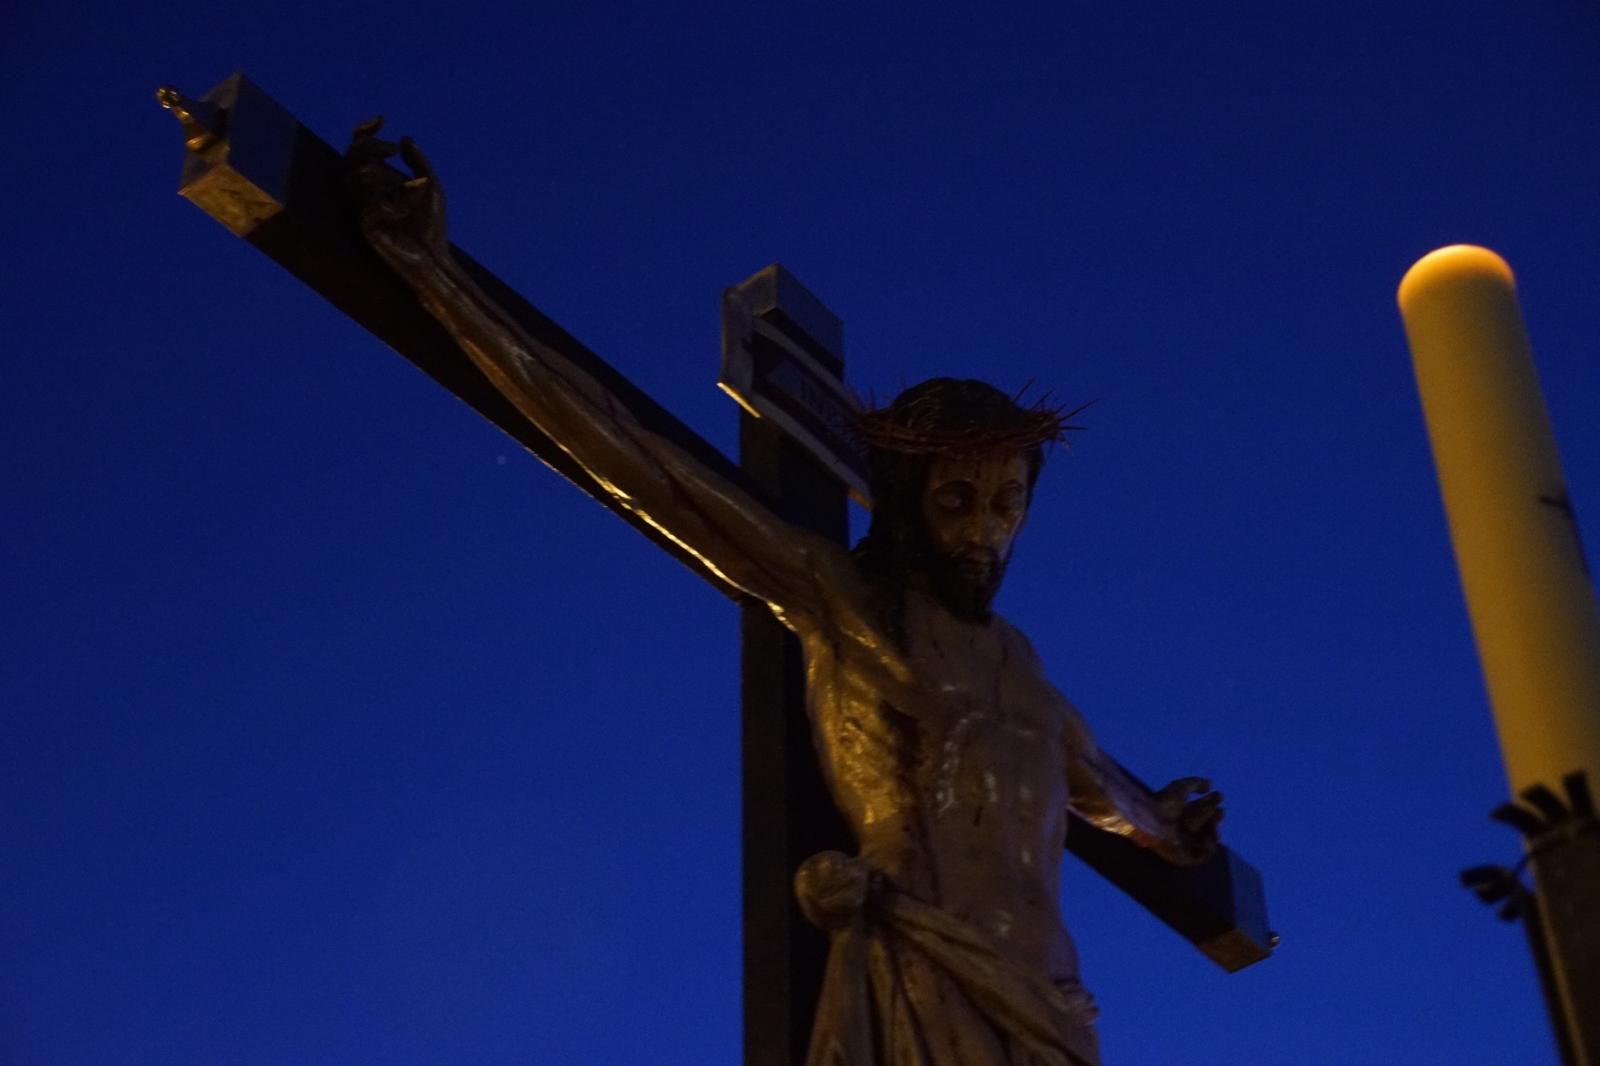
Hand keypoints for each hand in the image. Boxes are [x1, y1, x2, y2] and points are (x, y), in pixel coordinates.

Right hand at [345, 117, 447, 262]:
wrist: (434, 257)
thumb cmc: (432, 224)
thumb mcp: (431, 186)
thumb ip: (418, 162)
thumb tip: (404, 138)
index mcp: (380, 179)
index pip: (361, 149)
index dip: (365, 132)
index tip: (382, 120)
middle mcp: (367, 191)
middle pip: (352, 157)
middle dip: (370, 147)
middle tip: (393, 150)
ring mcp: (363, 209)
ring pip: (357, 178)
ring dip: (384, 177)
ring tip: (408, 189)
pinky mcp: (366, 229)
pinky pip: (369, 208)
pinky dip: (390, 205)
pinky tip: (403, 212)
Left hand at [1153, 776, 1223, 864]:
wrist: (1151, 824)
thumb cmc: (1164, 803)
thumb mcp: (1180, 786)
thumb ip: (1196, 783)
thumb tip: (1210, 784)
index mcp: (1179, 811)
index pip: (1201, 806)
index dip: (1211, 800)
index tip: (1219, 794)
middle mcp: (1183, 827)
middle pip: (1207, 822)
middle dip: (1217, 815)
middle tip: (1221, 811)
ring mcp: (1186, 842)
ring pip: (1210, 836)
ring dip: (1215, 828)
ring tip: (1213, 823)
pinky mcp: (1188, 856)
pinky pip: (1206, 852)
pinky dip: (1209, 845)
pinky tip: (1205, 837)